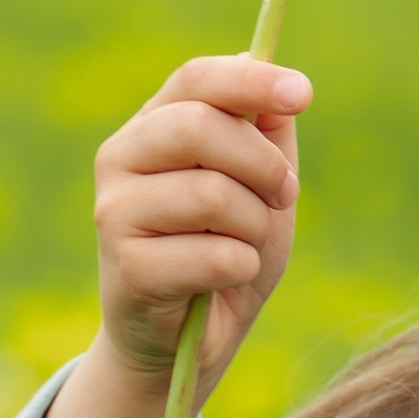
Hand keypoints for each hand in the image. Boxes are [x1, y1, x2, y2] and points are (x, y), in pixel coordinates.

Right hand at [93, 53, 309, 395]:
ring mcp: (115, 213)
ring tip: (246, 245)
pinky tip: (224, 279)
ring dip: (255, 225)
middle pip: (200, 128)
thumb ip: (267, 134)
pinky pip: (214, 255)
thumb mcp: (260, 185)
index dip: (250, 80)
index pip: (195, 78)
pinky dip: (241, 267)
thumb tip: (278, 88)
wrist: (188, 339)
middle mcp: (121, 158)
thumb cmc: (225, 249)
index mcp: (153, 125)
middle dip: (264, 164)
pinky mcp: (126, 269)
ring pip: (211, 195)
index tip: (304, 93)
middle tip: (284, 194)